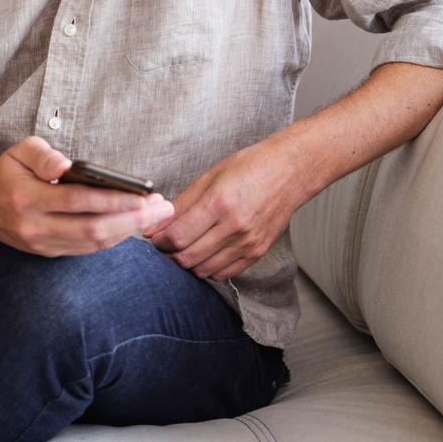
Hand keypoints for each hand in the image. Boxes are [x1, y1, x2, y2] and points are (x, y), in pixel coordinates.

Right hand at [0, 137, 174, 257]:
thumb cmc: (7, 172)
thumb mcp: (19, 150)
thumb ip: (43, 154)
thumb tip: (67, 164)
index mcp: (27, 198)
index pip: (78, 201)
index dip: (114, 200)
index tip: (143, 195)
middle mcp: (35, 227)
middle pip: (92, 229)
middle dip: (133, 220)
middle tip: (162, 208)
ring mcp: (42, 244)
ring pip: (93, 244)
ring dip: (129, 231)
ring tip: (156, 215)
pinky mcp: (49, 252)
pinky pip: (87, 249)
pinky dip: (114, 238)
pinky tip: (134, 225)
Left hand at [143, 136, 300, 281]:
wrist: (289, 172)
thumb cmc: (250, 168)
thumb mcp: (209, 177)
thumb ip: (181, 204)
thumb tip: (156, 223)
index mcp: (219, 203)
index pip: (177, 236)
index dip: (158, 240)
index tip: (153, 236)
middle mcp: (234, 227)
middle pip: (187, 257)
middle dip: (168, 254)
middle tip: (164, 243)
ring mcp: (247, 243)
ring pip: (203, 270)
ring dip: (187, 263)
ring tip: (183, 247)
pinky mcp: (257, 253)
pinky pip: (224, 274)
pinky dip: (208, 268)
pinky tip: (204, 253)